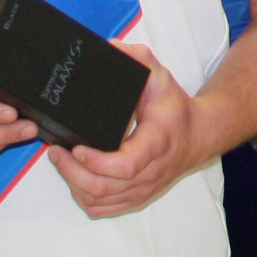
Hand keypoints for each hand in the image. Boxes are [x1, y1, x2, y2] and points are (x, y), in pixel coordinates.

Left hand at [47, 44, 208, 217]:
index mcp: (156, 143)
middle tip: (56, 152)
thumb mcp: (161, 77)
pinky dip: (84, 197)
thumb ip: (139, 58)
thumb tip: (112, 47)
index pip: (125, 165)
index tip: (76, 147)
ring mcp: (143, 188)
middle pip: (104, 187)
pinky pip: (104, 208)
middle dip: (72, 172)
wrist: (199, 136)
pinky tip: (76, 179)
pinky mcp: (137, 198)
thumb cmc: (175, 108)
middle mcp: (150, 171)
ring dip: (74, 184)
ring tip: (62, 161)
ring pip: (100, 201)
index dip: (96, 162)